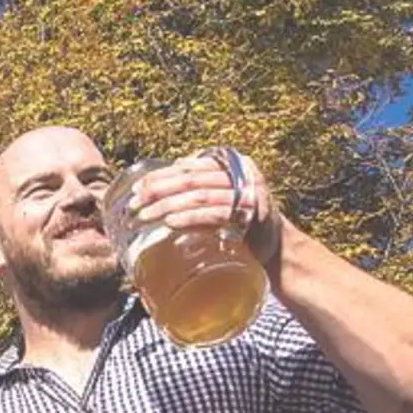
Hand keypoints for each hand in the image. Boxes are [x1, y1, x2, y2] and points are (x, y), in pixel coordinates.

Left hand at [130, 149, 283, 265]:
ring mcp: (246, 194)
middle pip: (190, 178)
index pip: (189, 167)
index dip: (161, 176)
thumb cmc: (243, 223)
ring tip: (144, 216)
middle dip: (157, 190)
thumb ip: (203, 183)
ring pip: (198, 195)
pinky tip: (170, 222)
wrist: (278, 248)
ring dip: (167, 205)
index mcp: (232, 164)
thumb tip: (168, 173)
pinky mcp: (249, 216)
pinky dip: (190, 217)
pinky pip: (213, 214)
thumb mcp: (223, 198)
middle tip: (134, 203)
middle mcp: (241, 174)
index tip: (137, 188)